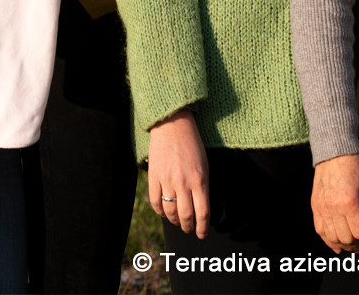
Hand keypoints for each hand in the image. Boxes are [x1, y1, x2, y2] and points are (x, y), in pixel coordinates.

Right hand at [147, 109, 209, 238]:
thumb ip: (203, 186)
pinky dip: (160, 211)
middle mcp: (183, 183)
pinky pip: (155, 202)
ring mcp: (167, 180)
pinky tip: (164, 212)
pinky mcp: (154, 176)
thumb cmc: (192, 143)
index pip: (202, 213)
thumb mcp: (204, 164)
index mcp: (200, 180)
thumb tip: (201, 208)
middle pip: (186, 216)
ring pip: (170, 211)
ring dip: (174, 221)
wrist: (172, 124)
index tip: (202, 234)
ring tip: (177, 222)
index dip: (203, 228)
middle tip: (189, 229)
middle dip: (188, 227)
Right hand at [311, 153, 358, 252]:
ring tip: (354, 242)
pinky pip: (319, 229)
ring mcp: (322, 206)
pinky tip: (337, 244)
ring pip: (332, 237)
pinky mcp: (314, 204)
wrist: (334, 149)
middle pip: (347, 238)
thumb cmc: (356, 165)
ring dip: (345, 245)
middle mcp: (334, 207)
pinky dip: (328, 240)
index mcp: (350, 202)